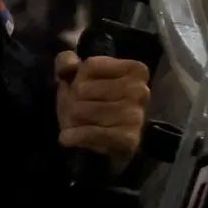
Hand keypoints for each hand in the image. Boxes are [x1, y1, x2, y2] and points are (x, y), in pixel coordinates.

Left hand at [55, 49, 150, 174]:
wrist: (107, 147)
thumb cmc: (92, 104)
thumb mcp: (78, 76)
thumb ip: (66, 61)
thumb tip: (68, 68)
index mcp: (135, 70)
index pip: (91, 66)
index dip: (77, 78)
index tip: (80, 87)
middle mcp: (140, 90)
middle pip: (83, 88)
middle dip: (71, 100)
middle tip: (74, 109)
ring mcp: (136, 115)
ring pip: (82, 110)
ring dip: (70, 119)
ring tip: (74, 123)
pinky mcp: (129, 138)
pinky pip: (92, 133)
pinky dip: (75, 136)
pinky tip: (67, 137)